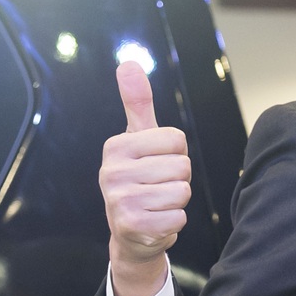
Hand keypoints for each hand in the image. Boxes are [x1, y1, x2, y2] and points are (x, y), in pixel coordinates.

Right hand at [99, 60, 189, 295]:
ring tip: (157, 203)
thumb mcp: (138, 139)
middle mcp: (113, 171)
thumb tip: (129, 63)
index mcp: (117, 146)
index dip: (176, 154)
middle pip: (182, 166)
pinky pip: (179, 217)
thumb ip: (137, 103)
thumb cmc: (140, 179)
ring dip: (177, 201)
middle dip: (178, 179)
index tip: (157, 163)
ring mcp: (120, 199)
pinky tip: (156, 221)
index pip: (176, 140)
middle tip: (157, 187)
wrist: (130, 232)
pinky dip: (174, 221)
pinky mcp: (133, 225)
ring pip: (182, 191)